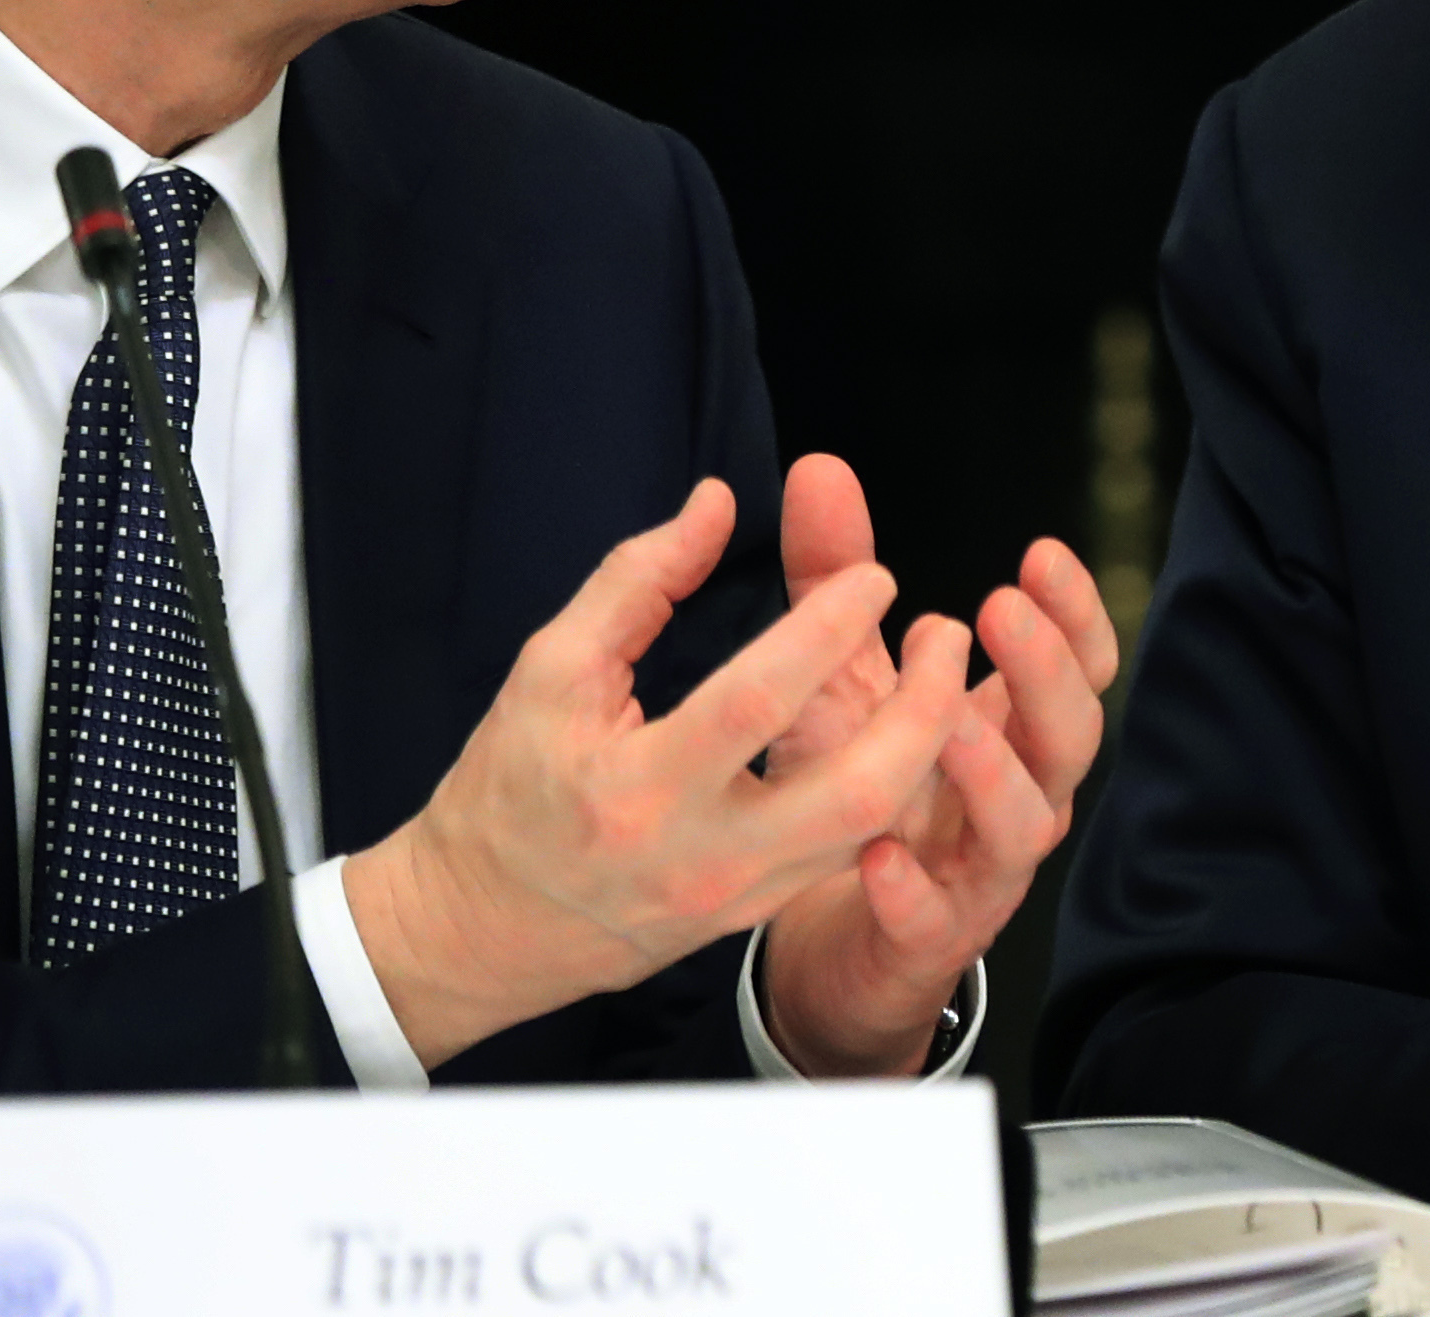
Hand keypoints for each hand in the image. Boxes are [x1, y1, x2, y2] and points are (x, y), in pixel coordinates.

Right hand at [342, 476, 969, 1066]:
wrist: (481, 928)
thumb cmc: (509, 787)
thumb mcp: (550, 668)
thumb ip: (637, 580)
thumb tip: (718, 501)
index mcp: (639, 787)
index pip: (755, 702)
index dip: (823, 629)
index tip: (874, 574)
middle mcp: (701, 855)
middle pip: (853, 791)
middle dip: (921, 708)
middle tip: (948, 634)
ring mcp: (736, 898)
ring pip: (869, 830)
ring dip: (926, 746)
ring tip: (943, 672)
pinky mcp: (754, 916)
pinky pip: (848, 852)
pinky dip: (894, 788)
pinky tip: (911, 731)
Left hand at [756, 453, 1120, 1073]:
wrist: (825, 940)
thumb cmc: (853, 791)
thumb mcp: (844, 676)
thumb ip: (836, 581)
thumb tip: (818, 466)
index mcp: (1009, 730)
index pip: (1078, 666)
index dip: (1076, 613)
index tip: (1040, 553)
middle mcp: (1015, 799)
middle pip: (1071, 738)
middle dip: (1047, 671)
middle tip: (1002, 609)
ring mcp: (978, 876)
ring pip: (1023, 828)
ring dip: (994, 772)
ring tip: (951, 724)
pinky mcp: (926, 944)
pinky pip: (935, 922)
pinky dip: (912, 891)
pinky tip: (878, 859)